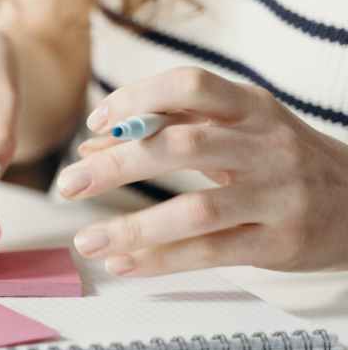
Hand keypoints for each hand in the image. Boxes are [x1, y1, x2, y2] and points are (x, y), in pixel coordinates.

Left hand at [59, 67, 347, 275]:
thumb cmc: (282, 161)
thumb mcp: (239, 130)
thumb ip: (170, 129)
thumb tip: (92, 146)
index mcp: (251, 108)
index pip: (189, 86)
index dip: (137, 99)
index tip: (95, 122)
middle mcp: (265, 146)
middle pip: (182, 147)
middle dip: (117, 166)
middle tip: (67, 184)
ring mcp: (277, 195)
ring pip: (196, 209)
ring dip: (132, 227)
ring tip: (86, 241)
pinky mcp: (280, 242)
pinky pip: (211, 252)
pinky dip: (161, 260)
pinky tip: (124, 263)